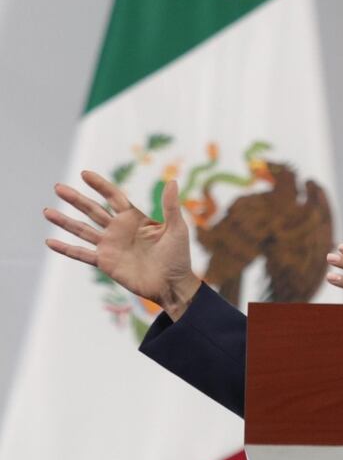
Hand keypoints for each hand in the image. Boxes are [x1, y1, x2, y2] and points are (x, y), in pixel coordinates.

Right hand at [44, 170, 200, 319]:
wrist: (173, 285)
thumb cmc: (179, 256)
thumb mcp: (176, 229)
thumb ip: (171, 206)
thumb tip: (172, 181)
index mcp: (135, 218)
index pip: (113, 197)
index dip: (100, 185)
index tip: (85, 174)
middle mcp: (119, 230)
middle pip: (93, 210)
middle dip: (76, 199)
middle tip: (58, 187)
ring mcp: (110, 246)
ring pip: (83, 230)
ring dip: (65, 221)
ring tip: (47, 211)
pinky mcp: (106, 263)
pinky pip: (82, 254)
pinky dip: (66, 249)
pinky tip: (50, 241)